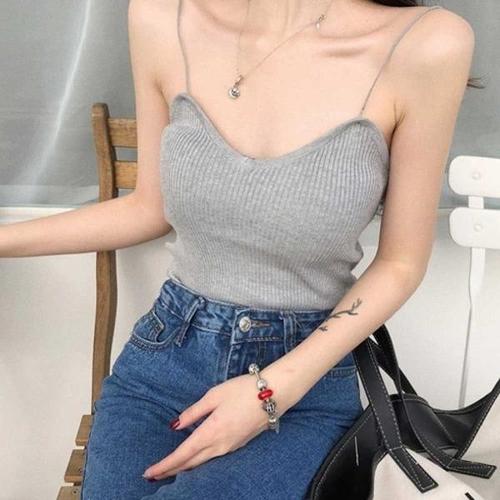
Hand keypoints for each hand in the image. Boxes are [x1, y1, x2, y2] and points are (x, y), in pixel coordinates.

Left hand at [142, 371, 285, 480]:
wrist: (274, 394)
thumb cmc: (243, 390)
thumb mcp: (214, 395)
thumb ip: (194, 411)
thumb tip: (177, 424)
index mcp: (211, 432)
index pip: (183, 454)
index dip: (165, 465)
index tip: (149, 472)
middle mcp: (220, 445)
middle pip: (191, 463)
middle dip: (171, 470)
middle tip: (153, 475)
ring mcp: (231, 447)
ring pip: (203, 462)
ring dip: (185, 467)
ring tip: (170, 469)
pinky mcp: (239, 444)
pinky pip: (214, 457)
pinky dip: (200, 461)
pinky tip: (195, 459)